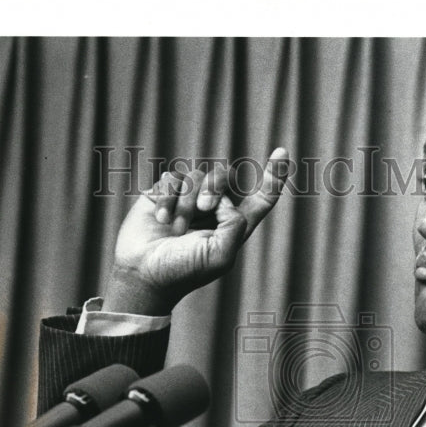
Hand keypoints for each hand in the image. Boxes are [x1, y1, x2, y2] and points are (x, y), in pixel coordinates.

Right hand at [105, 148, 289, 314]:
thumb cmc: (183, 272)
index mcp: (234, 226)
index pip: (261, 198)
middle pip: (225, 176)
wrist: (143, 274)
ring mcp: (188, 199)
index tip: (282, 152)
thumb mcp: (219, 256)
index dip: (274, 176)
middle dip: (215, 187)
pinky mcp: (164, 194)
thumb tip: (224, 200)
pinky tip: (161, 219)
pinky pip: (172, 178)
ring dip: (186, 203)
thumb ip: (234, 225)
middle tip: (204, 209)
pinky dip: (167, 198)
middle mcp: (213, 210)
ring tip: (175, 229)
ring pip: (196, 175)